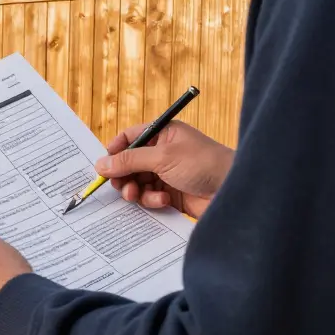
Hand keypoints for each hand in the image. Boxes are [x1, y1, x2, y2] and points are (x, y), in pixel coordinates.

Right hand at [94, 120, 233, 218]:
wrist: (233, 191)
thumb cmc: (204, 164)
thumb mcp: (162, 157)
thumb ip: (129, 160)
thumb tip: (100, 164)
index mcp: (163, 134)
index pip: (130, 138)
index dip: (115, 151)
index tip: (105, 166)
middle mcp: (163, 152)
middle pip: (129, 163)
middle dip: (123, 176)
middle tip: (121, 187)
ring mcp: (167, 174)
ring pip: (137, 182)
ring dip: (136, 190)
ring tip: (138, 195)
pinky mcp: (171, 194)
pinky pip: (149, 197)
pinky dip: (151, 200)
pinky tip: (164, 200)